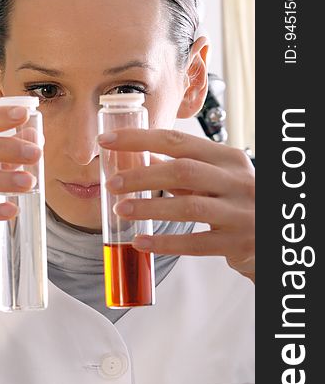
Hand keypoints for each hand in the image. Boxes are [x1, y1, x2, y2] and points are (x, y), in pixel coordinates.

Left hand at [98, 129, 254, 282]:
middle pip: (182, 171)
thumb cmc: (240, 203)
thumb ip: (182, 170)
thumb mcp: (217, 179)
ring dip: (149, 208)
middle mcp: (236, 181)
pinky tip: (141, 242)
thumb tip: (141, 157)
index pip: (178, 141)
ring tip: (121, 211)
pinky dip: (165, 242)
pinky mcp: (236, 242)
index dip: (140, 139)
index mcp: (227, 159)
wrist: (274, 235)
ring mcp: (239, 212)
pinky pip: (195, 243)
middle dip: (141, 176)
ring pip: (188, 207)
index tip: (108, 141)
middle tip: (112, 184)